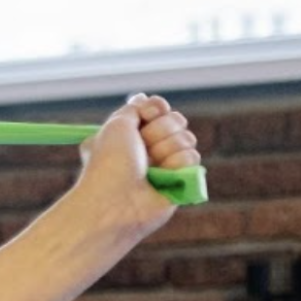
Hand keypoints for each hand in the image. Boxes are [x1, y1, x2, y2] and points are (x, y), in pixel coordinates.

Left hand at [74, 93, 200, 235]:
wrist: (114, 202)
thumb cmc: (108, 164)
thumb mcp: (116, 125)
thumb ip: (133, 109)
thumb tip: (142, 98)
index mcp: (130, 134)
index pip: (159, 108)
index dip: (156, 109)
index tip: (146, 116)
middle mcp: (147, 148)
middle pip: (176, 120)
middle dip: (160, 130)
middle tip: (142, 147)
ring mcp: (164, 165)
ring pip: (187, 139)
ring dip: (167, 148)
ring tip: (149, 166)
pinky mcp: (179, 182)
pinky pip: (193, 159)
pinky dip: (177, 165)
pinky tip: (161, 178)